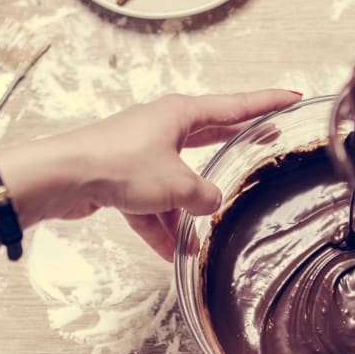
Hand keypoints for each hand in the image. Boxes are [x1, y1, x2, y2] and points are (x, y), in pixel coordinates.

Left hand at [35, 90, 300, 259]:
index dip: (267, 104)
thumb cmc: (119, 164)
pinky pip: (151, 205)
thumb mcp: (178, 184)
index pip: (235, 106)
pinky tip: (170, 254)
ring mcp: (140, 153)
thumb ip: (205, 195)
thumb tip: (211, 202)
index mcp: (180, 114)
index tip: (292, 99)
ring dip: (187, 213)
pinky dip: (160, 227)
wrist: (62, 178)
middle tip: (265, 144)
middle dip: (233, 152)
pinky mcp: (121, 178)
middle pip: (209, 140)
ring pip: (176, 183)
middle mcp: (162, 128)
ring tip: (200, 240)